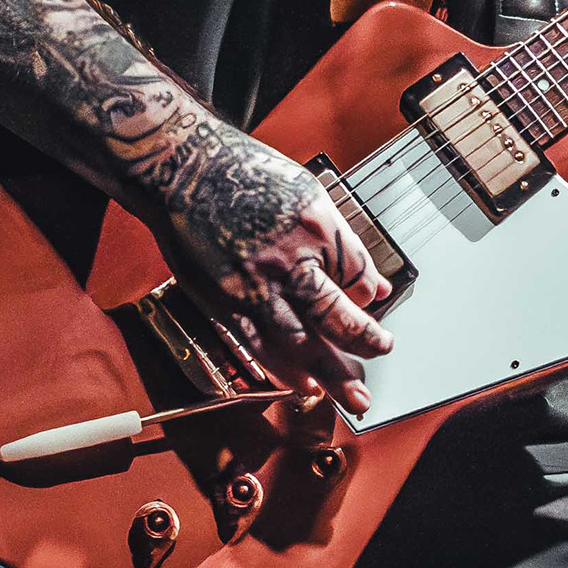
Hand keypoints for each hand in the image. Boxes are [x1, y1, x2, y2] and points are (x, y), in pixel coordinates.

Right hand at [155, 152, 393, 420]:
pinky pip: (261, 345)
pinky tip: (305, 387)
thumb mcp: (308, 195)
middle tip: (383, 355)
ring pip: (303, 341)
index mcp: (317, 227)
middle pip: (339, 316)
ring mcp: (256, 285)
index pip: (359, 276)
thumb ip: (343, 244)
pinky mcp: (225, 301)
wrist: (184, 170)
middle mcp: (290, 259)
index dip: (370, 295)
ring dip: (332, 373)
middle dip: (367, 344)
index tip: (372, 305)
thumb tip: (375, 284)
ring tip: (355, 398)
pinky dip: (285, 370)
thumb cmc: (246, 176)